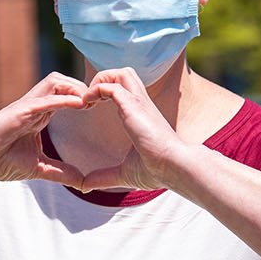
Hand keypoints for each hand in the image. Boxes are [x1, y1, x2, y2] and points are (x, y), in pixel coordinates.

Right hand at [0, 72, 89, 186]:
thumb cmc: (0, 160)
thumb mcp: (38, 167)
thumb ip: (60, 172)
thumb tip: (82, 183)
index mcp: (40, 114)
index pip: (66, 94)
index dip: (84, 97)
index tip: (99, 109)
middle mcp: (35, 106)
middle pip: (64, 81)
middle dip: (84, 87)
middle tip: (99, 101)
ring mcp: (28, 106)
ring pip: (55, 81)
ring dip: (75, 88)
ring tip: (90, 102)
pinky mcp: (20, 111)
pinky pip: (45, 99)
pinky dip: (63, 99)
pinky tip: (80, 104)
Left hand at [78, 68, 195, 191]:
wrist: (175, 167)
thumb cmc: (157, 170)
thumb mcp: (124, 173)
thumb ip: (103, 177)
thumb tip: (85, 187)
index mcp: (140, 115)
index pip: (124, 88)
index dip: (104, 91)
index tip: (90, 108)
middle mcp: (141, 104)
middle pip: (123, 73)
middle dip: (103, 79)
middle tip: (90, 100)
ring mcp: (139, 102)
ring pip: (120, 72)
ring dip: (100, 80)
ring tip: (88, 99)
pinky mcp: (133, 106)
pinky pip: (111, 86)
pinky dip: (96, 90)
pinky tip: (87, 104)